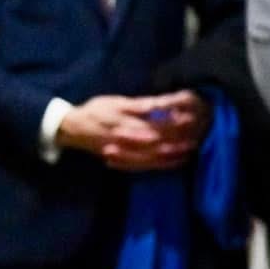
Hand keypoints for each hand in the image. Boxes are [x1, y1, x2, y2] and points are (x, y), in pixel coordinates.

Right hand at [56, 92, 207, 171]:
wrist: (72, 129)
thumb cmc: (96, 110)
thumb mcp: (116, 102)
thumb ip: (140, 105)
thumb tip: (162, 104)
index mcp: (124, 121)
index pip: (154, 123)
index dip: (173, 122)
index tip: (190, 118)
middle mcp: (125, 139)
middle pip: (157, 141)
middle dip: (177, 139)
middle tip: (198, 134)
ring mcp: (123, 153)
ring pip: (153, 156)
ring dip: (173, 153)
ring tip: (191, 148)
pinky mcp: (122, 161)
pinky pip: (145, 166)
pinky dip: (162, 165)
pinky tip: (177, 162)